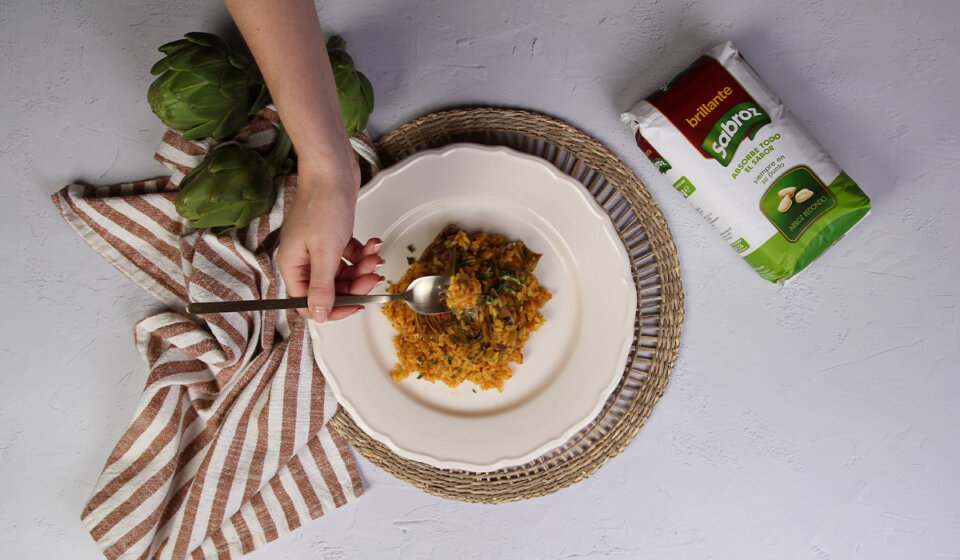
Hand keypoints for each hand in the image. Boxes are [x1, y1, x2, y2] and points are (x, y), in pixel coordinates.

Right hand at [277, 165, 382, 322]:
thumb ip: (323, 287)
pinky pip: (349, 255)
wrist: (332, 169)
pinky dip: (362, 252)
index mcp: (292, 266)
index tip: (357, 305)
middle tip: (372, 278)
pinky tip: (372, 244)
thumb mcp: (325, 252)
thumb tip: (319, 316)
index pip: (308, 304)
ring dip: (362, 268)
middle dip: (354, 285)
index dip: (333, 308)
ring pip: (343, 272)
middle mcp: (303, 259)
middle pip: (330, 289)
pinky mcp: (333, 236)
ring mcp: (318, 247)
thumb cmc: (323, 204)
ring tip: (374, 257)